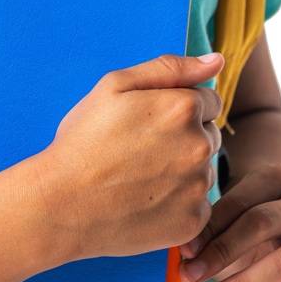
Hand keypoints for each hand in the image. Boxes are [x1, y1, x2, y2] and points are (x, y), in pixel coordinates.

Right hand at [46, 52, 223, 261]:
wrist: (63, 203)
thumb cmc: (84, 140)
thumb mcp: (114, 87)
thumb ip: (170, 68)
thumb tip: (217, 60)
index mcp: (182, 108)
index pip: (209, 100)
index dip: (179, 107)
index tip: (150, 120)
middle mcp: (199, 146)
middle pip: (210, 134)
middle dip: (185, 137)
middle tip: (141, 148)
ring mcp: (198, 187)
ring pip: (204, 170)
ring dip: (184, 170)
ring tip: (141, 175)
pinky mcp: (193, 221)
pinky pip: (198, 204)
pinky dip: (179, 202)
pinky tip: (147, 199)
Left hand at [179, 164, 280, 281]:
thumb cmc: (248, 221)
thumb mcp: (231, 214)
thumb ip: (212, 227)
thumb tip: (186, 253)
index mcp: (279, 178)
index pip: (241, 201)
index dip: (210, 228)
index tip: (184, 252)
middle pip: (262, 225)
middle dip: (222, 254)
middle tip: (190, 277)